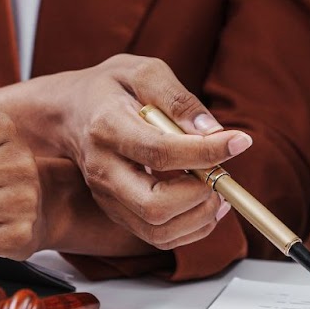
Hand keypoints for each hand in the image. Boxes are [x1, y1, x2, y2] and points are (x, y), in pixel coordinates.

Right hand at [0, 54, 245, 251]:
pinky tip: (206, 201)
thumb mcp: (143, 71)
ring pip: (158, 230)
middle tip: (221, 173)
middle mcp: (104, 170)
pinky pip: (158, 237)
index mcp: (108, 128)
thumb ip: (178, 98)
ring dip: (200, 217)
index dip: (205, 152)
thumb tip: (213, 130)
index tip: (240, 141)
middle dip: (200, 195)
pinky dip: (191, 227)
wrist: (69, 112)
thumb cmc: (110, 88)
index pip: (160, 152)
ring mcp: (108, 197)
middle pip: (154, 206)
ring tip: (219, 189)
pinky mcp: (118, 212)